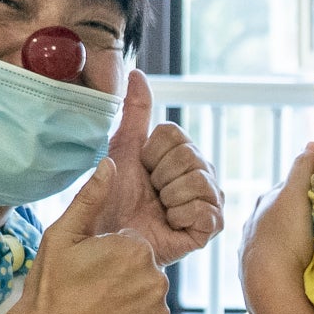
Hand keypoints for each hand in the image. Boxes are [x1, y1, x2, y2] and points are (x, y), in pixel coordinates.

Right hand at [18, 160, 169, 313]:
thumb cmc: (50, 287)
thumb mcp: (62, 236)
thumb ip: (90, 199)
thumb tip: (109, 163)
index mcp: (136, 249)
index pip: (131, 245)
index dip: (107, 255)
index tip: (87, 270)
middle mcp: (156, 278)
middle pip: (142, 270)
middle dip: (122, 276)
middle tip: (90, 291)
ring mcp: (158, 311)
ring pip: (147, 296)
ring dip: (128, 300)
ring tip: (96, 310)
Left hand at [99, 69, 223, 265]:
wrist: (105, 241)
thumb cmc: (111, 200)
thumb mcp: (121, 148)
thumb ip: (135, 111)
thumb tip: (137, 72)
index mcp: (179, 155)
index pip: (176, 135)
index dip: (151, 152)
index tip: (141, 169)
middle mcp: (199, 175)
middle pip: (190, 155)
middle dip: (161, 176)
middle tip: (150, 194)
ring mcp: (207, 202)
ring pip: (201, 181)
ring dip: (170, 197)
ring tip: (160, 210)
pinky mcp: (209, 229)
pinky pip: (208, 211)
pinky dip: (183, 216)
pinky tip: (170, 224)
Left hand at [239, 142, 313, 291]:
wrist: (268, 283)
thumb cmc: (285, 236)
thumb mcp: (296, 195)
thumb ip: (302, 169)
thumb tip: (311, 144)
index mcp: (263, 203)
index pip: (287, 188)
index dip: (308, 188)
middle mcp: (252, 223)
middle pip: (280, 212)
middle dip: (298, 214)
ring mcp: (251, 248)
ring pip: (275, 236)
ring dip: (290, 238)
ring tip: (311, 246)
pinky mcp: (253, 272)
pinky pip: (273, 257)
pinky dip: (284, 257)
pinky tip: (295, 264)